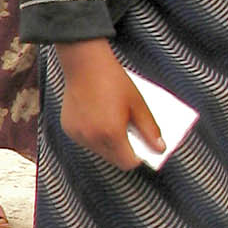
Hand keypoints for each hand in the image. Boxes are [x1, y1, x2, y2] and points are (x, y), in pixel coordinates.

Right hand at [55, 38, 162, 168]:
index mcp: (112, 133)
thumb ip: (150, 130)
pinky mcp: (68, 128)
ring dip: (107, 143)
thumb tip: (159, 148)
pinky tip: (96, 117)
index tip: (141, 147)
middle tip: (127, 129)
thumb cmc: (112, 81)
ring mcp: (78, 134)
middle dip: (123, 150)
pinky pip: (85, 140)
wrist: (85, 64)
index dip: (137, 157)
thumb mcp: (138, 104)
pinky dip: (93, 135)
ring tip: (110, 120)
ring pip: (99, 150)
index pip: (127, 163)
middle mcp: (92, 138)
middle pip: (113, 159)